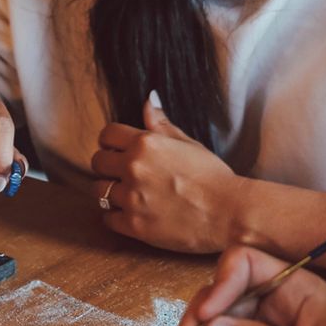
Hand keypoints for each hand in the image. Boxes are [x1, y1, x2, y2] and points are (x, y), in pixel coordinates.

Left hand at [90, 92, 240, 251]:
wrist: (229, 213)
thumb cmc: (213, 176)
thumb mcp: (189, 144)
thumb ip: (161, 125)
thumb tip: (147, 100)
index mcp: (146, 143)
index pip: (107, 134)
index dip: (111, 142)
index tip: (118, 150)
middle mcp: (134, 168)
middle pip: (97, 162)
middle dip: (108, 167)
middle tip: (123, 174)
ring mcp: (132, 198)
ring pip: (99, 191)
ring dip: (110, 192)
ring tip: (130, 195)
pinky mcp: (134, 225)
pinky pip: (107, 218)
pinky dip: (117, 216)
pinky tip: (134, 213)